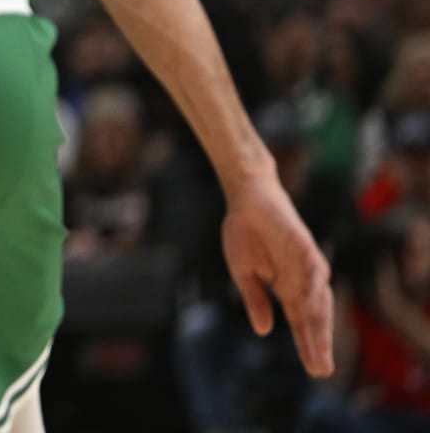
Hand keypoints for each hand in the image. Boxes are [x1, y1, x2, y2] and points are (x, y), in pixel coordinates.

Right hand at [222, 172, 333, 376]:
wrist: (247, 197)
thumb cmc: (245, 232)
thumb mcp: (244, 273)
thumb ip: (255, 300)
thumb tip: (263, 331)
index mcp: (287, 288)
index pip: (301, 323)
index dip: (308, 346)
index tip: (315, 371)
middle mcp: (302, 279)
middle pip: (315, 317)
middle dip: (320, 343)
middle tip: (323, 370)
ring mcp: (306, 263)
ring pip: (320, 297)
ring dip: (320, 322)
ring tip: (319, 347)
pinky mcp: (304, 244)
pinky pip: (314, 267)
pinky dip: (312, 286)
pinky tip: (307, 305)